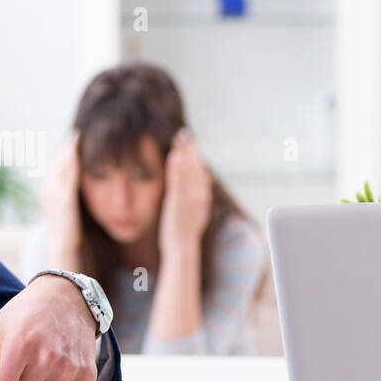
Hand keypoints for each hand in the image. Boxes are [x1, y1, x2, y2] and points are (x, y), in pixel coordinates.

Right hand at [40, 130, 82, 265]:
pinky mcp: (64, 198)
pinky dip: (73, 161)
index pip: (56, 167)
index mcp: (48, 191)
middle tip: (77, 134)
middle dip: (67, 148)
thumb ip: (70, 198)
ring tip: (79, 137)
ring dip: (70, 151)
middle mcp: (47, 189)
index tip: (75, 141)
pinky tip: (79, 151)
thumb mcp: (67, 211)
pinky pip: (69, 175)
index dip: (65, 154)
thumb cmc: (68, 232)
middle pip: (57, 163)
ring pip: (61, 166)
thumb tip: (76, 192)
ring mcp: (53, 193)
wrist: (62, 247)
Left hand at [158, 128, 212, 255]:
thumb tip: (206, 175)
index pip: (201, 170)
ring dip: (185, 152)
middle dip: (191, 149)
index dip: (196, 155)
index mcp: (204, 195)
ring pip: (188, 170)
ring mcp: (189, 198)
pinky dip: (176, 168)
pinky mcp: (177, 202)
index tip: (191, 141)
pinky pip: (177, 181)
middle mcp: (200, 194)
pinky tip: (173, 155)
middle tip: (185, 133)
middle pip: (196, 166)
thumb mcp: (198, 208)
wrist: (182, 247)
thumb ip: (201, 191)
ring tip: (181, 137)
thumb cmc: (186, 229)